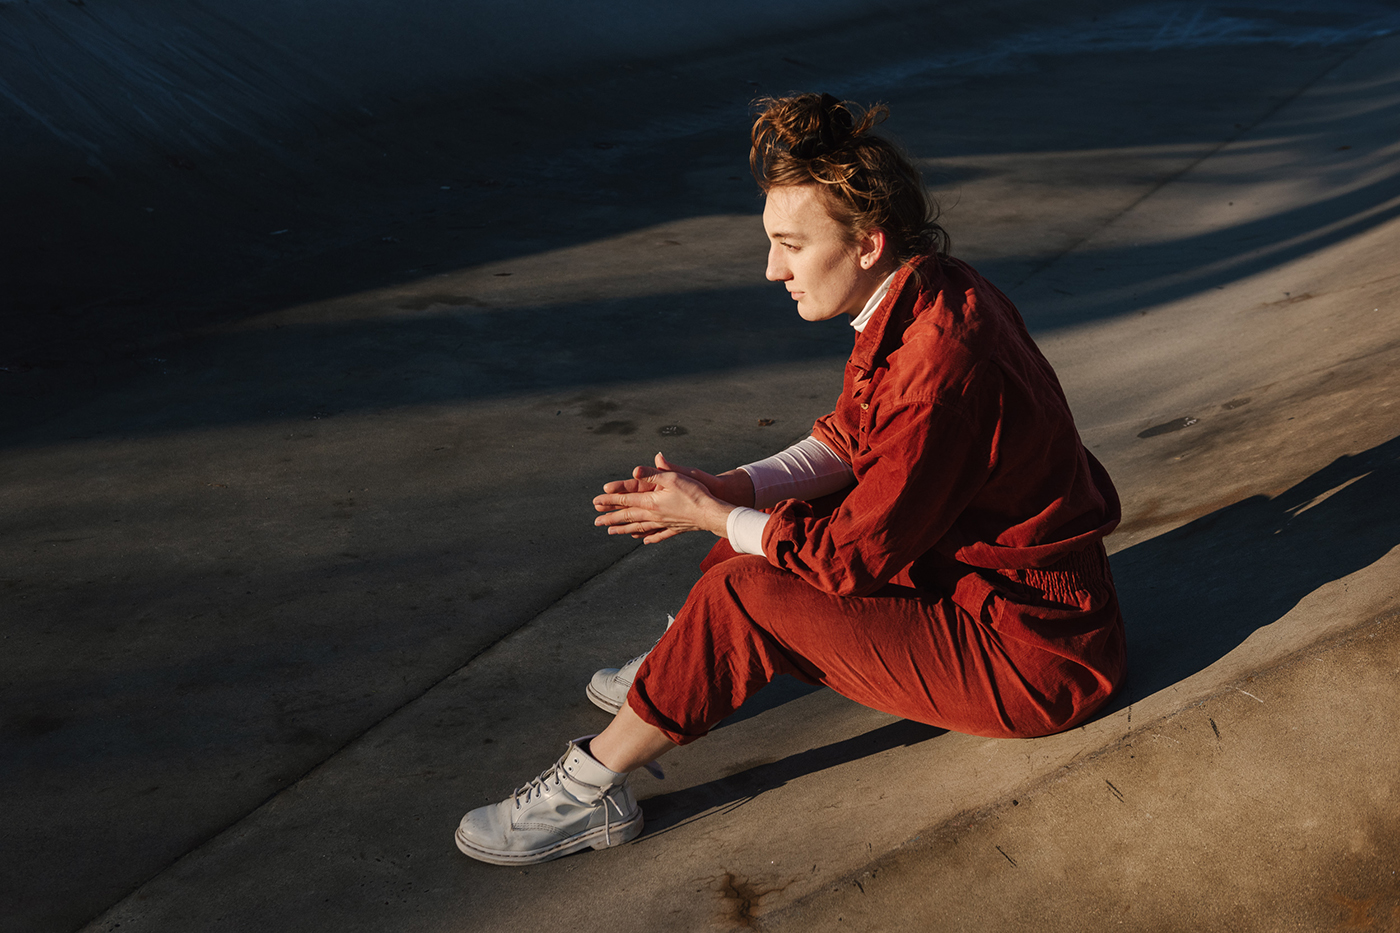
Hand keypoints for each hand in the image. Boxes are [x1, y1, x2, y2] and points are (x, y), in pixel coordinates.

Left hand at [593, 452, 737, 543]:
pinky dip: (649, 537)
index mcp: (651, 502)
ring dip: (623, 530)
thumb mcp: (673, 478)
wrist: (711, 514)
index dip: (609, 501)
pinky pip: (658, 534)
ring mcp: (664, 524)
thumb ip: (653, 474)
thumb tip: (634, 471)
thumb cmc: (694, 493)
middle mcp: (654, 515)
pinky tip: (644, 541)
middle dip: (611, 518)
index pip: (625, 501)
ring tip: (611, 532)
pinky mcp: (675, 528)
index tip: (595, 503)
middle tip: (596, 522)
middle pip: (628, 517)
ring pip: (639, 527)